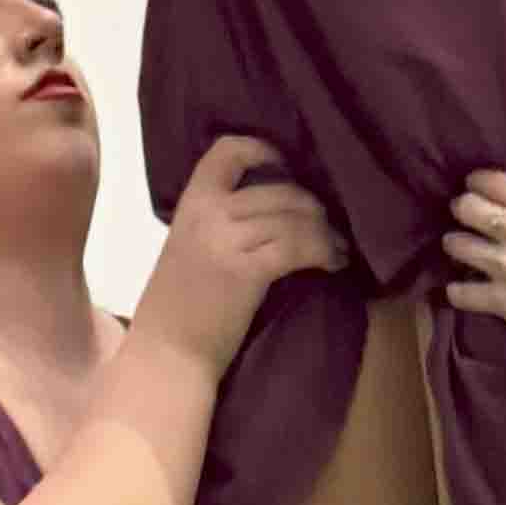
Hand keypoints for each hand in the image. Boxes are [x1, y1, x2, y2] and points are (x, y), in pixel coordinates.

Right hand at [132, 135, 343, 372]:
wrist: (167, 354)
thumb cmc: (178, 308)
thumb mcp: (188, 247)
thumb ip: (218, 221)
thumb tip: (269, 209)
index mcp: (191, 203)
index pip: (228, 150)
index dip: (265, 150)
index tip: (287, 169)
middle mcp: (208, 212)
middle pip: (280, 189)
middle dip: (313, 206)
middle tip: (329, 226)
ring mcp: (227, 240)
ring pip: (296, 217)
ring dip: (326, 232)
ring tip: (337, 249)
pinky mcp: (248, 271)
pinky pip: (300, 247)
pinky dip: (325, 252)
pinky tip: (334, 264)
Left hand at [443, 171, 505, 364]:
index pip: (496, 182)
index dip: (481, 181)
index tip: (480, 185)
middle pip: (469, 208)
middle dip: (464, 209)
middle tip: (467, 214)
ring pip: (457, 245)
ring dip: (456, 245)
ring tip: (460, 246)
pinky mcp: (499, 300)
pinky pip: (461, 291)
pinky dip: (457, 291)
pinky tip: (460, 289)